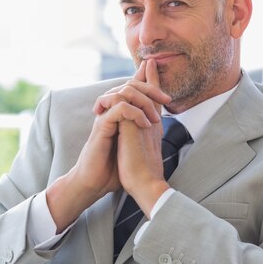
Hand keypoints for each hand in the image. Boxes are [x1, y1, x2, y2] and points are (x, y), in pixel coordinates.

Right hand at [46, 60, 169, 231]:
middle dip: (151, 87)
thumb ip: (143, 132)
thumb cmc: (114, 167)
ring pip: (124, 92)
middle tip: (167, 100)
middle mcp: (110, 112)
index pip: (132, 87)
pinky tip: (144, 124)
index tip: (166, 93)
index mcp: (119, 114)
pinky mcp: (102, 126)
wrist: (96, 183)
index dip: (148, 81)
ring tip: (155, 118)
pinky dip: (135, 112)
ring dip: (144, 101)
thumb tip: (157, 128)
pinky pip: (119, 108)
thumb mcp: (134, 146)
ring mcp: (105, 117)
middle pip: (129, 84)